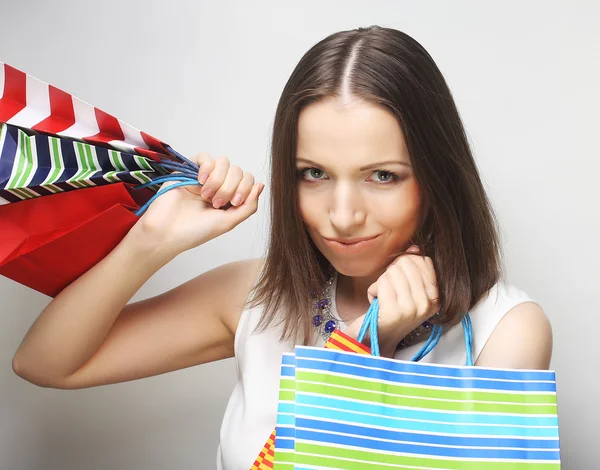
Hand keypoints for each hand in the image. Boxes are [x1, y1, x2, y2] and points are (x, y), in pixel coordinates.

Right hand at [136, 153, 263, 254]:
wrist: (167, 231)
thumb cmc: (195, 231)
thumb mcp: (228, 222)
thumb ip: (248, 206)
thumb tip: (261, 185)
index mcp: (230, 198)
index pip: (248, 181)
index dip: (245, 188)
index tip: (233, 203)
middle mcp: (219, 186)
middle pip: (238, 171)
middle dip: (230, 187)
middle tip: (216, 203)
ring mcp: (204, 177)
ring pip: (224, 162)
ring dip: (218, 179)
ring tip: (206, 195)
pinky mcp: (189, 170)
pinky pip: (205, 157)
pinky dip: (207, 167)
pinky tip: (201, 181)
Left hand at [347, 245, 439, 356]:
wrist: (376, 338)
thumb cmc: (390, 310)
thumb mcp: (407, 288)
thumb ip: (413, 267)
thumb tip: (415, 246)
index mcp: (436, 296)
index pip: (423, 261)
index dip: (404, 264)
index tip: (399, 280)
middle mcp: (428, 304)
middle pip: (406, 264)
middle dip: (391, 273)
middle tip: (389, 291)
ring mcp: (413, 309)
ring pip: (392, 273)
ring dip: (381, 284)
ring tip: (384, 299)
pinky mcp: (395, 313)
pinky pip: (381, 284)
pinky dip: (372, 291)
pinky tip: (376, 304)